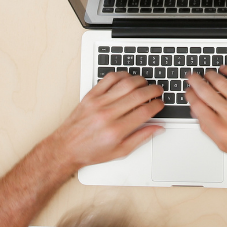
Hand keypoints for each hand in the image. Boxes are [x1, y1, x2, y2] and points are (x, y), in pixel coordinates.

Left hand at [46, 72, 164, 169]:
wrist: (66, 147)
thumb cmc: (91, 151)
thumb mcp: (120, 151)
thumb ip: (141, 138)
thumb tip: (158, 128)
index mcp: (116, 130)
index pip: (145, 111)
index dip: (157, 105)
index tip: (160, 103)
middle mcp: (107, 114)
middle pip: (138, 95)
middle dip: (153, 90)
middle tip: (158, 91)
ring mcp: (98, 103)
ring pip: (125, 83)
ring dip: (140, 81)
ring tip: (145, 84)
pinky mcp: (90, 95)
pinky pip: (109, 78)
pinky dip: (121, 75)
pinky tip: (127, 79)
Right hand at [185, 67, 226, 167]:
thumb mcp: (224, 145)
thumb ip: (208, 128)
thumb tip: (198, 113)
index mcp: (220, 128)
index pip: (197, 105)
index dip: (189, 95)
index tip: (188, 91)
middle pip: (206, 91)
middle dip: (195, 81)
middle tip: (192, 76)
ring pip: (221, 82)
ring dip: (211, 75)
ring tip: (207, 73)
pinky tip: (225, 69)